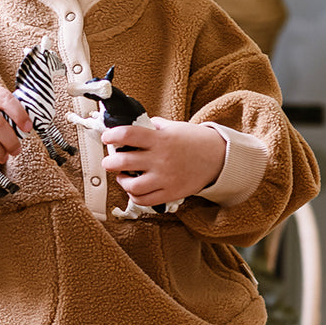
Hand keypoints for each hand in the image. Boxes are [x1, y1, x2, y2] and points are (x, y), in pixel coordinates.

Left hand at [101, 118, 225, 207]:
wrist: (218, 158)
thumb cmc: (195, 141)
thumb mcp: (174, 127)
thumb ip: (153, 127)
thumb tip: (133, 125)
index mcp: (160, 139)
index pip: (128, 134)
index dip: (112, 136)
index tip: (107, 137)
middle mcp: (160, 159)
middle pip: (123, 162)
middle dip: (110, 162)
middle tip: (109, 161)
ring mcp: (165, 178)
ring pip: (131, 185)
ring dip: (121, 181)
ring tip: (122, 177)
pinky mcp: (170, 193)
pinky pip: (144, 200)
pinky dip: (134, 195)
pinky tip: (134, 189)